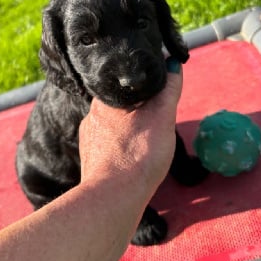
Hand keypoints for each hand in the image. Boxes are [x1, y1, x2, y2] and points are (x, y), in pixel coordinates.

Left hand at [79, 63, 182, 194]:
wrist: (113, 196)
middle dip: (139, 111)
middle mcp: (92, 114)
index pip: (128, 85)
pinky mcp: (89, 156)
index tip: (160, 102)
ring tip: (144, 145)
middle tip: (155, 125)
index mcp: (105, 98)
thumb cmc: (139, 153)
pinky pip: (108, 143)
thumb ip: (168, 89)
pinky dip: (120, 146)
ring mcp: (88, 136)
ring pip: (115, 125)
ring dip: (129, 130)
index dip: (147, 91)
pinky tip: (129, 157)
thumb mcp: (162, 116)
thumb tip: (173, 64)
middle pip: (122, 105)